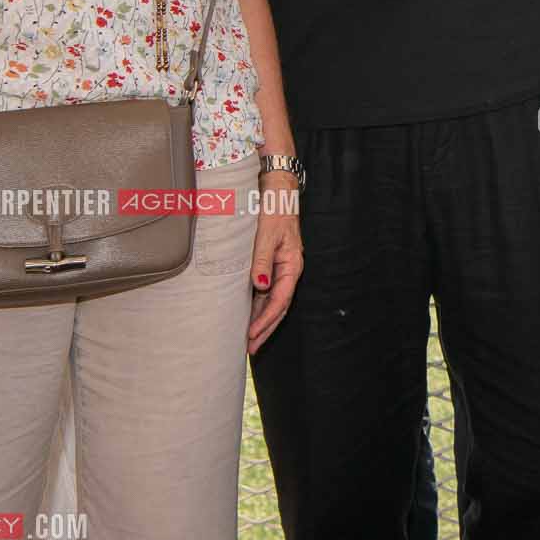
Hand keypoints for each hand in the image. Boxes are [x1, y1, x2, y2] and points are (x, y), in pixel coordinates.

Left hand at [247, 174, 303, 355]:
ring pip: (271, 301)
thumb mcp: (267, 234)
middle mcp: (287, 270)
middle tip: (250, 349)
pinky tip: (247, 316)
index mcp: (292, 265)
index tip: (251, 336)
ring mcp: (279, 268)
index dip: (266, 321)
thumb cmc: (274, 210)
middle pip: (278, 307)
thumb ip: (262, 261)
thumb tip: (260, 286)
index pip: (280, 301)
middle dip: (265, 328)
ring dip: (260, 320)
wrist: (276, 191)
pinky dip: (257, 306)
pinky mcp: (270, 263)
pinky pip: (265, 291)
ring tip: (247, 339)